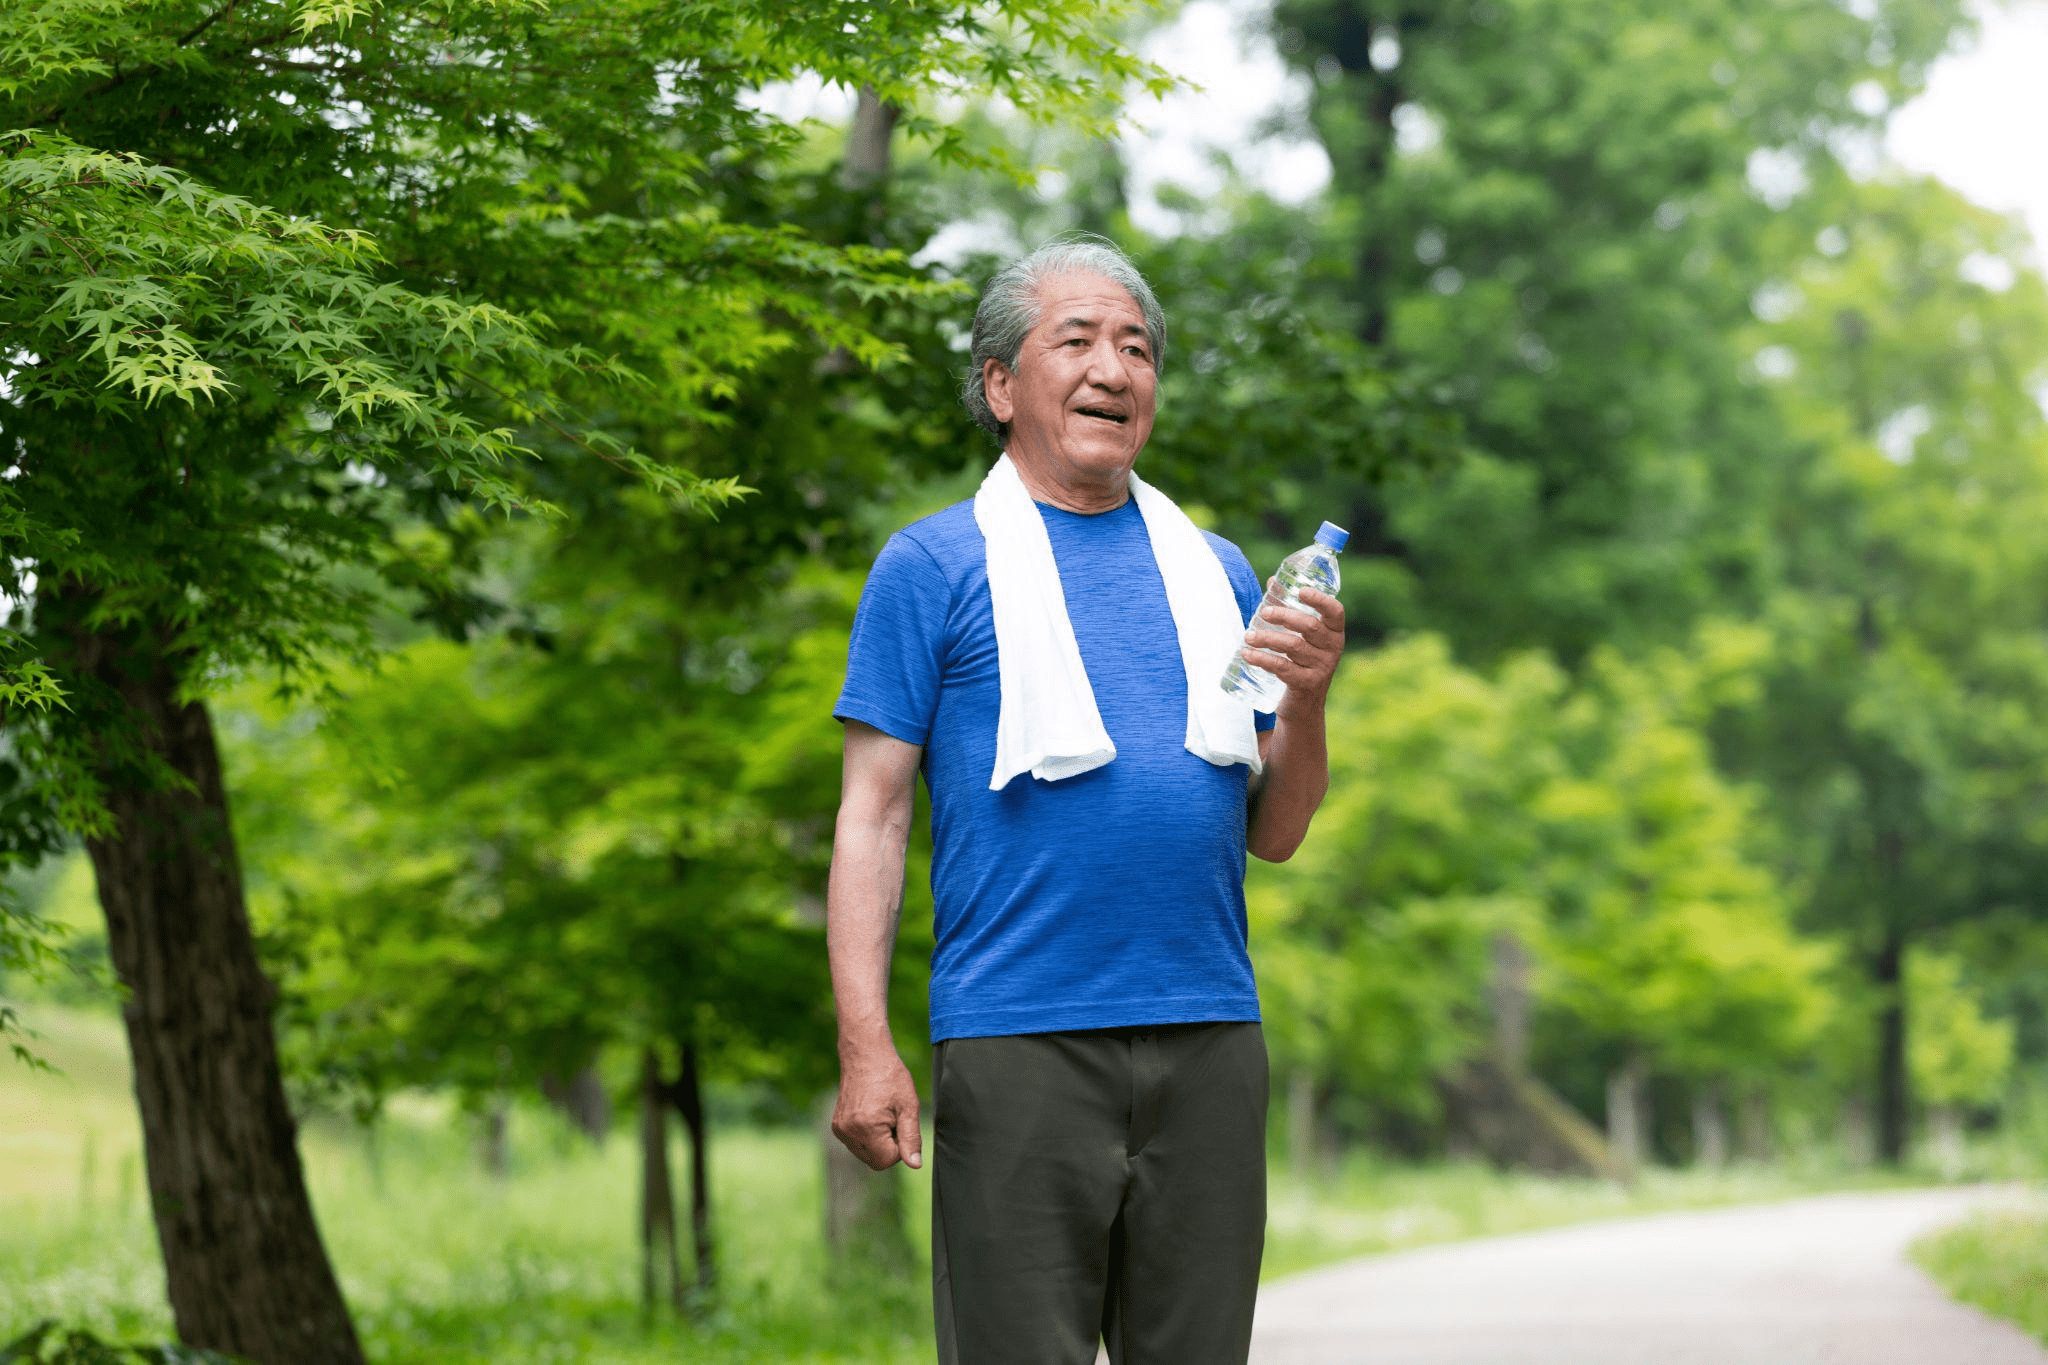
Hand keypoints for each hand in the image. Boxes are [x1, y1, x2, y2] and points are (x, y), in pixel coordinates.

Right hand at [831, 1049, 923, 1170]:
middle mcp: (848, 1131)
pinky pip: (856, 1144)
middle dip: (888, 1146)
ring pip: (866, 1154)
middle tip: (892, 1119)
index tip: (899, 1123)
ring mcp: (840, 1129)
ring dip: (878, 1142)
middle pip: (875, 1161)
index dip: (899, 1147)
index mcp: (866, 1127)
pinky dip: (867, 1137)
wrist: (865, 1055)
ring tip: (882, 1115)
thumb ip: (911, 1138)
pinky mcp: (837, 1126)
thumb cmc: (891, 1077)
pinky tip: (871, 1115)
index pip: (886, 1161)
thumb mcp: (908, 1106)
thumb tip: (915, 1165)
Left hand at [1242, 582, 1345, 717]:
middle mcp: (1333, 649)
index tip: (1300, 591)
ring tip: (1248, 636)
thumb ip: (1289, 609)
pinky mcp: (1307, 684)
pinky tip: (1248, 655)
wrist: (1304, 705)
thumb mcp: (1301, 636)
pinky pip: (1283, 667)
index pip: (1335, 612)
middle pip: (1309, 626)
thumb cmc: (1301, 661)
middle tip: (1263, 613)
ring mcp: (1322, 668)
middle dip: (1284, 616)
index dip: (1320, 600)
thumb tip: (1272, 582)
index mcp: (1334, 632)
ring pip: (1293, 646)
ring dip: (1267, 638)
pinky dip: (1262, 659)